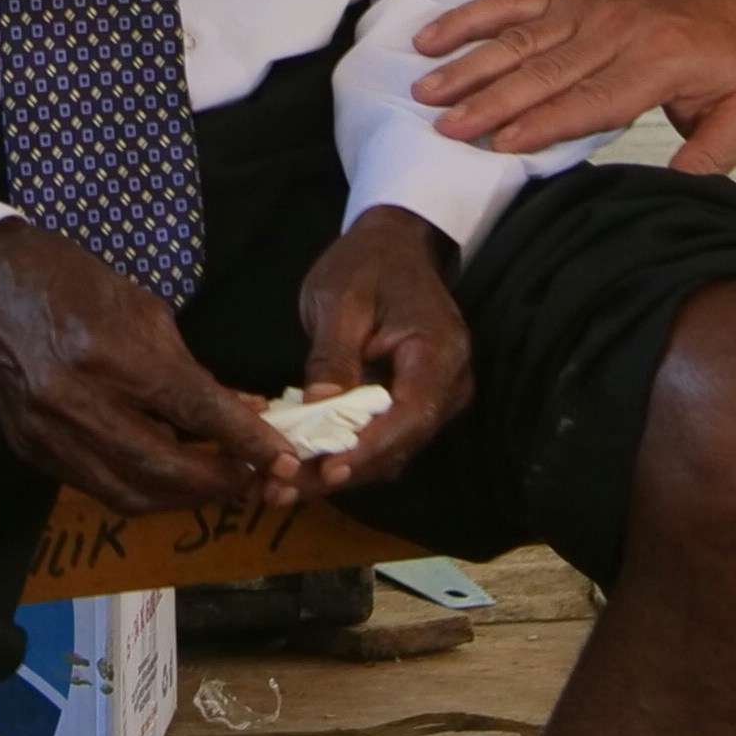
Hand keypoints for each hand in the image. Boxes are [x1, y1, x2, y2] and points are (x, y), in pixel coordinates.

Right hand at [0, 220, 304, 520]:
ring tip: (215, 486)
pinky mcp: (29, 452)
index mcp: (108, 353)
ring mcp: (47, 433)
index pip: (192, 410)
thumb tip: (239, 410)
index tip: (281, 457)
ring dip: (180, 497)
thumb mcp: (140, 308)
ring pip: (128, 493)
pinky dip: (139, 490)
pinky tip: (165, 479)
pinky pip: (95, 488)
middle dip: (217, 482)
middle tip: (253, 480)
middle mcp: (75, 402)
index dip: (243, 440)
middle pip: (162, 467)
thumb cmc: (66, 279)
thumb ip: (187, 368)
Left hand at [284, 208, 476, 499]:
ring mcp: (438, 397)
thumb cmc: (368, 263)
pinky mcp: (417, 403)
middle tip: (285, 491)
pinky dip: (348, 454)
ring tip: (285, 488)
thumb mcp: (339, 299)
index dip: (370, 449)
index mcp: (438, 352)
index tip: (328, 471)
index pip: (410, 415)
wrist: (396, 244)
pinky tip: (306, 465)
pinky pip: (387, 437)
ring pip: (392, 450)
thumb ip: (332, 355)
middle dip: (344, 471)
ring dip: (342, 470)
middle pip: (400, 444)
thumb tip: (319, 408)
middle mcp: (450, 384)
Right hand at [413, 0, 735, 171]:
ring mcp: (584, 12)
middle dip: (491, 100)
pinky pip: (511, 6)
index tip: (502, 142)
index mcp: (659, 60)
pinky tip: (432, 38)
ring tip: (428, 90)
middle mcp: (614, 31)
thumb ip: (715, 151)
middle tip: (448, 126)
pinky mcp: (564, 1)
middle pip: (544, 70)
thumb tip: (678, 183)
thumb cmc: (727, 56)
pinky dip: (469, 19)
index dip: (547, 120)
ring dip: (470, 65)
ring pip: (519, 39)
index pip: (594, 95)